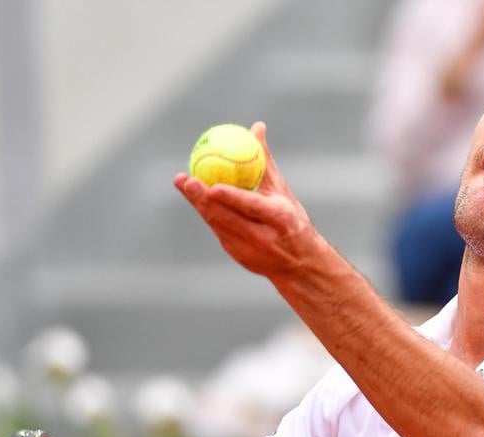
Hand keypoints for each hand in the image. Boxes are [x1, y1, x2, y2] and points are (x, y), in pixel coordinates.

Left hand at [174, 122, 312, 280]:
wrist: (300, 262)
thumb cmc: (291, 219)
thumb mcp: (282, 191)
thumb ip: (265, 161)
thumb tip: (256, 127)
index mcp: (279, 218)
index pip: (251, 206)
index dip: (230, 197)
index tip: (212, 184)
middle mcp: (263, 236)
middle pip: (227, 216)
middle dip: (203, 199)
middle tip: (186, 180)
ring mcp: (248, 250)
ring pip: (217, 224)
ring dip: (198, 204)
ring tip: (184, 183)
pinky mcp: (238, 255)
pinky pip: (218, 229)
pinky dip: (208, 212)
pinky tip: (195, 197)